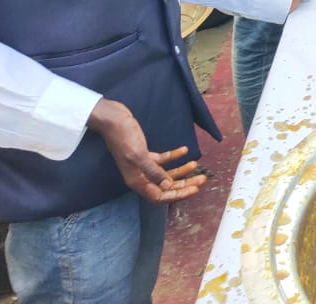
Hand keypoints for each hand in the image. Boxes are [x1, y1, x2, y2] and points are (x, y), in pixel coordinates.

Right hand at [88, 99, 205, 202]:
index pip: (160, 196)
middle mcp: (140, 176)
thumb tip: (168, 186)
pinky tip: (184, 150)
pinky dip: (174, 156)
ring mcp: (142, 165)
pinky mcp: (145, 153)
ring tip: (196, 164)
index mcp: (136, 181)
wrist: (113, 119)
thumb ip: (153, 171)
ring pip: (166, 173)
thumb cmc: (123, 137)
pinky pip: (163, 159)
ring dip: (182, 170)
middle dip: (185, 183)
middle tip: (202, 179)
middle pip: (166, 186)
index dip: (178, 195)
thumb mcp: (138, 155)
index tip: (194, 190)